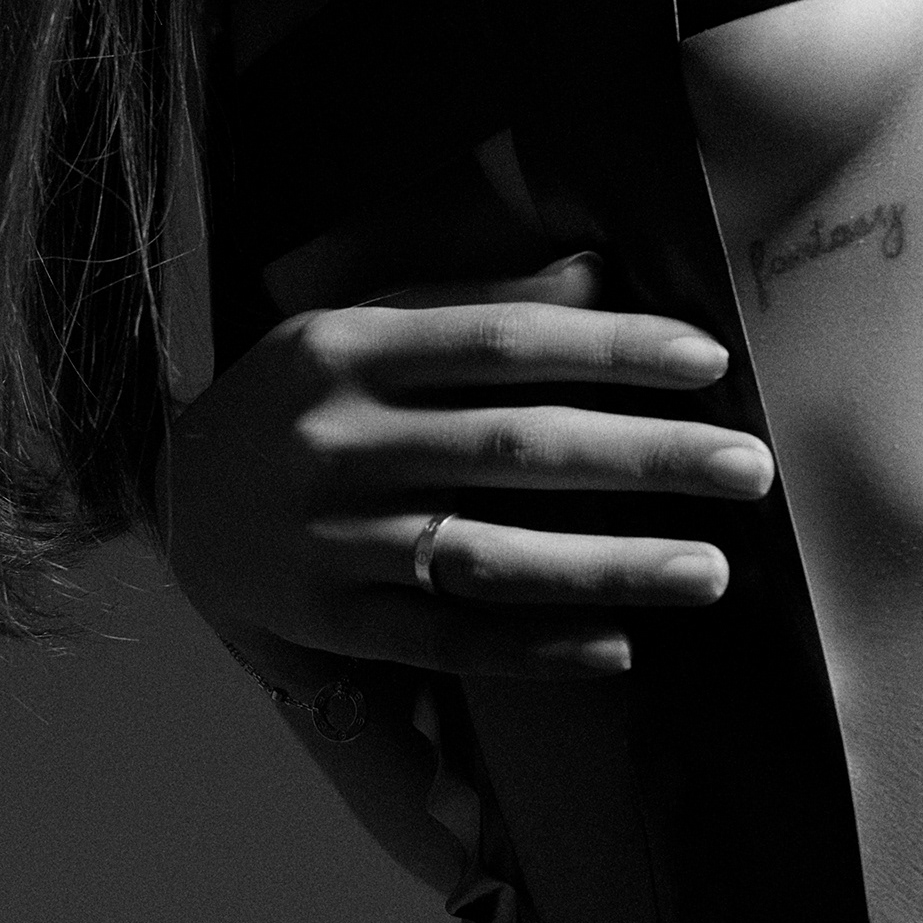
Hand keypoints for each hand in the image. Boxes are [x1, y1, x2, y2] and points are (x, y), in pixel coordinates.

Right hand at [158, 254, 775, 680]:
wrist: (175, 492)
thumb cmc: (302, 394)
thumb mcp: (362, 323)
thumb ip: (473, 304)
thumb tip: (600, 276)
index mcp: (350, 346)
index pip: (503, 341)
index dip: (609, 348)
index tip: (708, 361)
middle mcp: (339, 439)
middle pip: (513, 447)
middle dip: (643, 457)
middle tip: (747, 468)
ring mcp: (332, 538)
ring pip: (490, 554)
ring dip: (610, 564)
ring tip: (711, 571)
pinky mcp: (329, 620)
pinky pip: (446, 638)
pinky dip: (534, 647)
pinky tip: (617, 647)